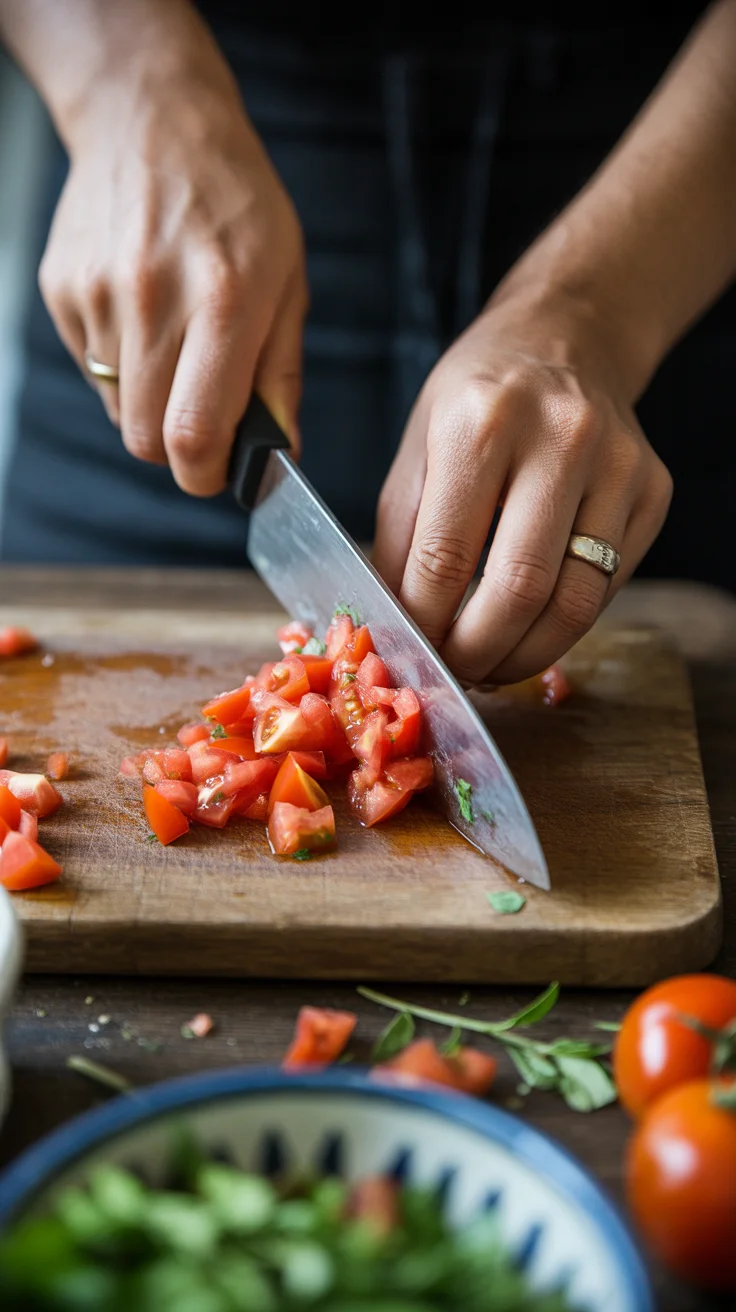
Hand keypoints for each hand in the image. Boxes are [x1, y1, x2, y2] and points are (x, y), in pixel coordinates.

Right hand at [39, 32, 305, 494]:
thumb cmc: (235, 203)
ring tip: (176, 343)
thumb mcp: (287, 281)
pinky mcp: (64, 291)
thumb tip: (277, 453)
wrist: (151, 121)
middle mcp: (154, 301)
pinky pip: (93, 369)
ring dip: (150, 401)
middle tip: (204, 411)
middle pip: (146, 440)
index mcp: (224, 303)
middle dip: (177, 447)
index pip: (193, 436)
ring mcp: (99, 296)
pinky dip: (122, 364)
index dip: (205, 474)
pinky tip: (144, 314)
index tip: (219, 470)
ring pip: (117, 410)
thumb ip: (279, 375)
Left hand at [373, 290, 672, 683]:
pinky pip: (607, 588)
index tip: (412, 651)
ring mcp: (618, 465)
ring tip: (492, 665)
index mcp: (481, 422)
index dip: (425, 622)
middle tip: (455, 671)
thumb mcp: (416, 449)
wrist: (564, 340)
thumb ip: (401, 540)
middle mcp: (560, 438)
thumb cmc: (477, 400)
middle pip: (519, 588)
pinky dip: (562, 626)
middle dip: (478, 651)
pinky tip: (530, 627)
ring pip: (576, 603)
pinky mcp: (654, 491)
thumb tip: (397, 627)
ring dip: (526, 655)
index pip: (447, 556)